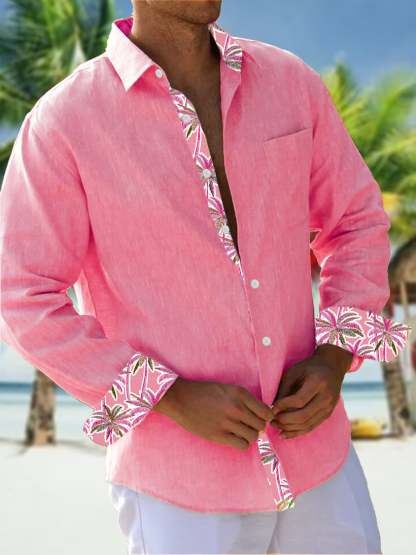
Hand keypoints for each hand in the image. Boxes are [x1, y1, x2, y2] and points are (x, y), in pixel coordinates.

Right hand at [154, 377, 273, 449]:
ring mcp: (228, 422)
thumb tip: (261, 415)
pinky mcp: (219, 435)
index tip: (260, 419)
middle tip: (249, 426)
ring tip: (240, 431)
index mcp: (240, 393)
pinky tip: (234, 437)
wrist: (180, 398)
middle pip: (261, 425)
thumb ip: (244, 400)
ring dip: (249, 436)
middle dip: (258, 427)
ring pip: (253, 437)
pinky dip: (241, 443)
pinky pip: (242, 445)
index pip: (266, 412)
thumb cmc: (203, 392)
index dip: (266, 417)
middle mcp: (236, 407)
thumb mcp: (227, 388)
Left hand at [270, 344, 351, 438]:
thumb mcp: (294, 372)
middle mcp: (326, 397)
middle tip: (270, 420)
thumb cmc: (309, 367)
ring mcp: (329, 408)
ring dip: (289, 428)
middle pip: (303, 416)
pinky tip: (284, 433)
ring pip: (307, 424)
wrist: (331, 367)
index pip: (299, 400)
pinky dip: (297, 432)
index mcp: (318, 383)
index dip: (284, 406)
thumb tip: (272, 408)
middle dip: (284, 420)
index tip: (271, 407)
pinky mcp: (327, 415)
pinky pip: (311, 427)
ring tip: (274, 425)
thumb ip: (284, 389)